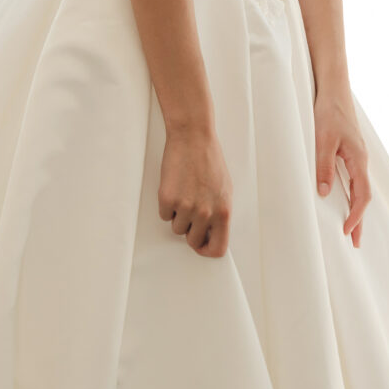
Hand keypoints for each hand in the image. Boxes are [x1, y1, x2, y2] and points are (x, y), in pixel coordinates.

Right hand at [158, 123, 232, 257]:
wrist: (192, 138)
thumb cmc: (209, 160)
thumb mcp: (224, 190)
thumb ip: (219, 213)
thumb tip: (212, 232)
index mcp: (223, 211)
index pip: (218, 248)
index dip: (207, 250)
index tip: (201, 245)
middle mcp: (206, 213)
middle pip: (193, 240)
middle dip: (190, 230)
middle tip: (190, 212)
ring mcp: (186, 207)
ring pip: (177, 228)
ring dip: (178, 216)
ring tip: (184, 194)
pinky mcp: (167, 199)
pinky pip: (164, 215)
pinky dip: (166, 205)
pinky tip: (174, 187)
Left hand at [313, 90, 370, 247]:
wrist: (333, 89)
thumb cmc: (329, 112)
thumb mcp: (322, 140)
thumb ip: (324, 167)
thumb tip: (324, 193)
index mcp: (358, 159)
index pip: (361, 196)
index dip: (356, 216)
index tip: (348, 232)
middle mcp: (361, 160)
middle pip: (364, 196)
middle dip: (360, 220)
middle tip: (356, 243)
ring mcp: (357, 156)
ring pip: (360, 188)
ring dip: (356, 209)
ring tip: (351, 227)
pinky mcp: (351, 151)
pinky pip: (354, 179)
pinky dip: (352, 195)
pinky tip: (345, 200)